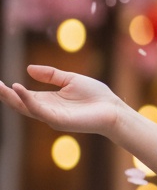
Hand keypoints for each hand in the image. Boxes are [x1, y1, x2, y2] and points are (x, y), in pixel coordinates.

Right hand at [0, 65, 121, 135]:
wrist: (113, 109)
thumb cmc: (96, 96)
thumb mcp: (70, 79)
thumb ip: (50, 75)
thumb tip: (27, 69)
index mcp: (48, 100)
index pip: (23, 96)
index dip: (9, 90)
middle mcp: (46, 110)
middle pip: (19, 103)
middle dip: (4, 95)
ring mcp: (51, 116)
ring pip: (25, 107)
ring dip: (10, 97)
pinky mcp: (58, 120)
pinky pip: (39, 110)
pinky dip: (27, 100)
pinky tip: (18, 89)